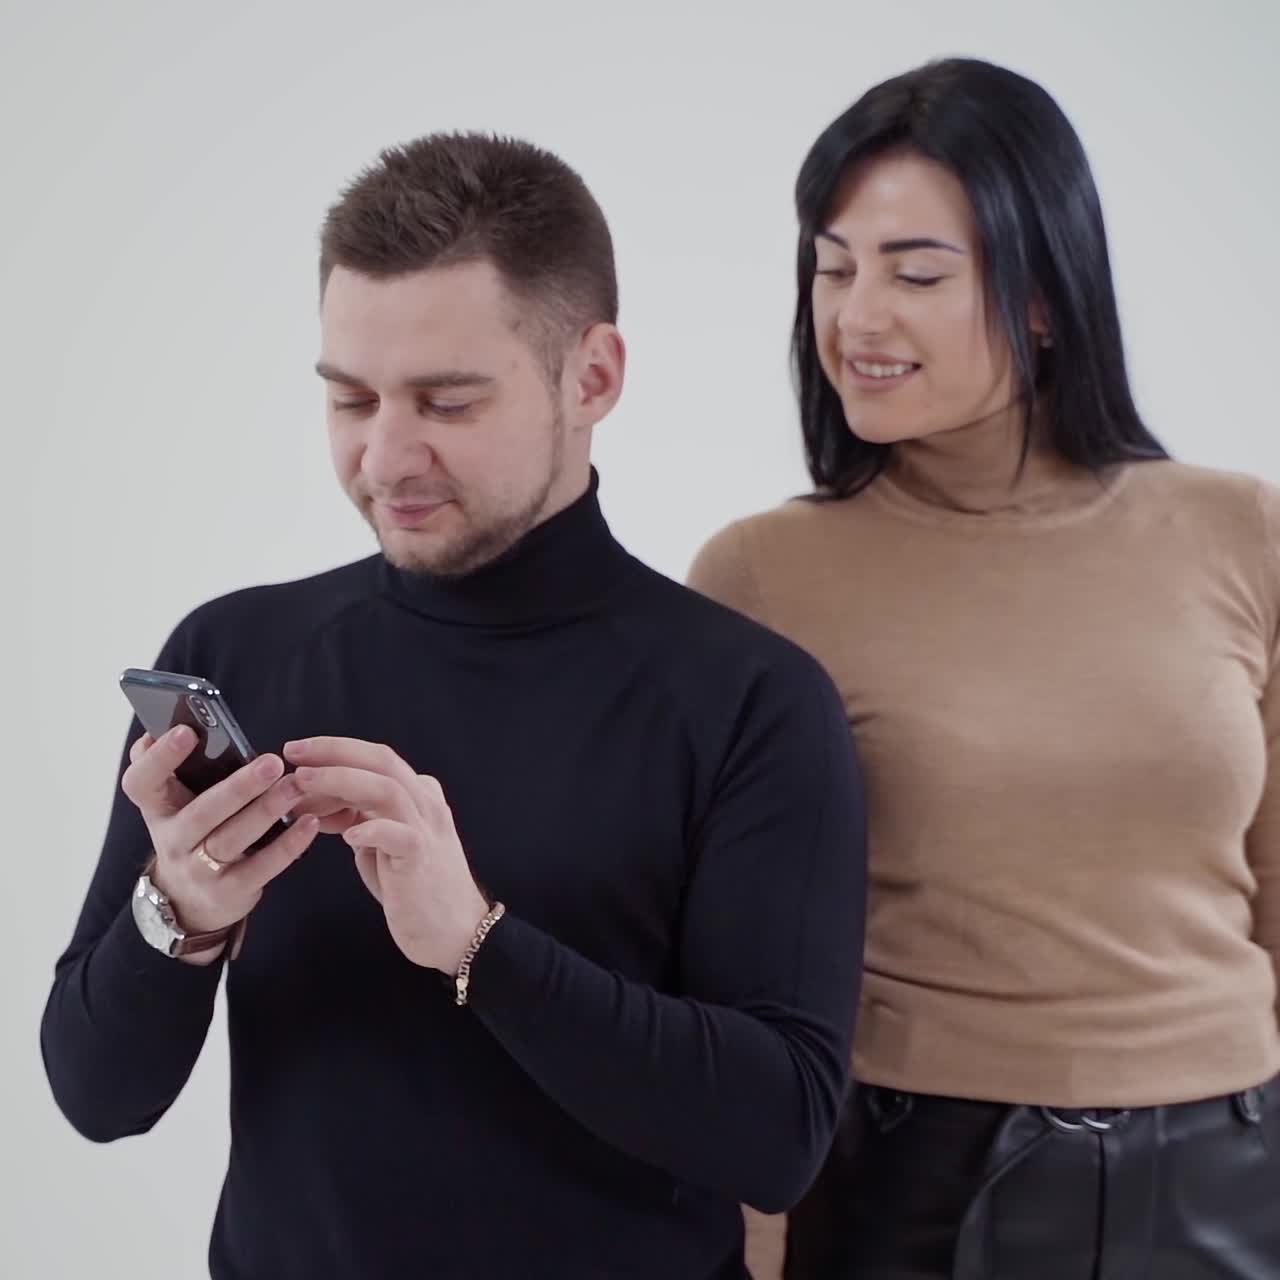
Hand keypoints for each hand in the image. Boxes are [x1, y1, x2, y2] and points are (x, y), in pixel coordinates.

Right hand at [120, 726, 320, 963]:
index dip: (160, 758)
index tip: (187, 731)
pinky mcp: (229, 891)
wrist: (190, 900)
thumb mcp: (174, 801)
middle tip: (272, 762)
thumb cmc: (192, 831)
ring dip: (266, 811)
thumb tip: (177, 721)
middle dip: (238, 787)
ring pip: (231, 839)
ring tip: (296, 787)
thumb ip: (175, 766)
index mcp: (157, 808)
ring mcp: (198, 870)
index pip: (141, 782)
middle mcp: (172, 839)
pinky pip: (261, 868)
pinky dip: (288, 845)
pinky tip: (309, 823)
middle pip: (201, 813)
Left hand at [284, 737, 489, 973]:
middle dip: (334, 751)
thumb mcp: (383, 845)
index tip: (298, 752)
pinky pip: (400, 836)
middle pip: (382, 761)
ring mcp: (427, 830)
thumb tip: (322, 805)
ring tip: (305, 781)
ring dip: (342, 780)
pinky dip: (372, 828)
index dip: (336, 750)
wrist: (455, 932)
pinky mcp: (422, 860)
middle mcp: (425, 805)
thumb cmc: (415, 890)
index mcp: (417, 797)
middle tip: (294, 752)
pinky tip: (347, 834)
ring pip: (388, 789)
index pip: (376, 759)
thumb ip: (363, 820)